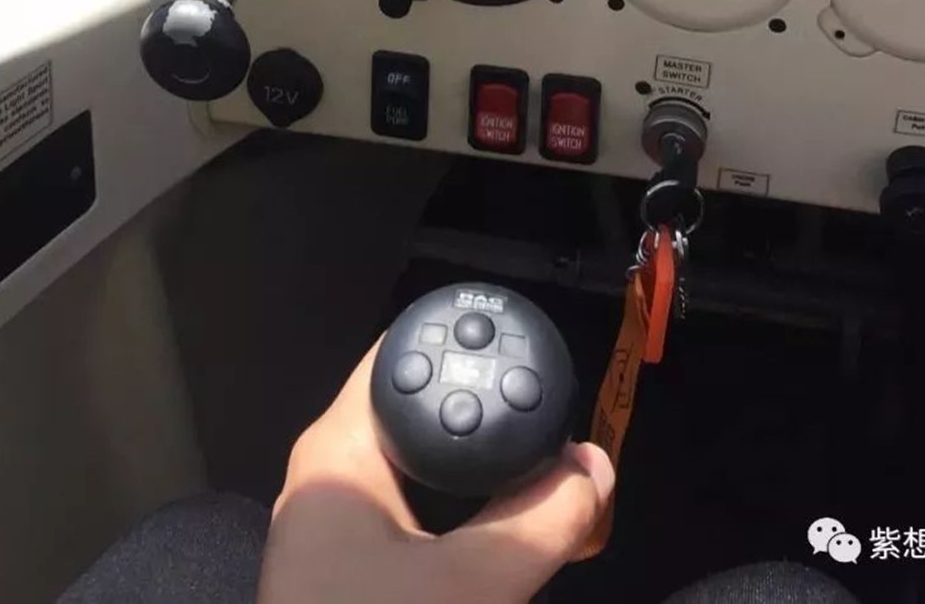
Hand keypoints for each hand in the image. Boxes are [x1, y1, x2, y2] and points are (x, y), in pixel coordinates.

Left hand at [256, 339, 613, 603]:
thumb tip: (596, 467)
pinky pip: (415, 521)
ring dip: (480, 478)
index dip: (466, 346)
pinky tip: (504, 543)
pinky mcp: (348, 577)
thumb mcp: (470, 587)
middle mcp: (328, 478)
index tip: (532, 355)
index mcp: (337, 452)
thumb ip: (542, 522)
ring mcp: (334, 532)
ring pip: (420, 473)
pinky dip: (462, 521)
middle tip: (555, 425)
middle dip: (487, 417)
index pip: (402, 355)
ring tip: (546, 482)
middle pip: (418, 413)